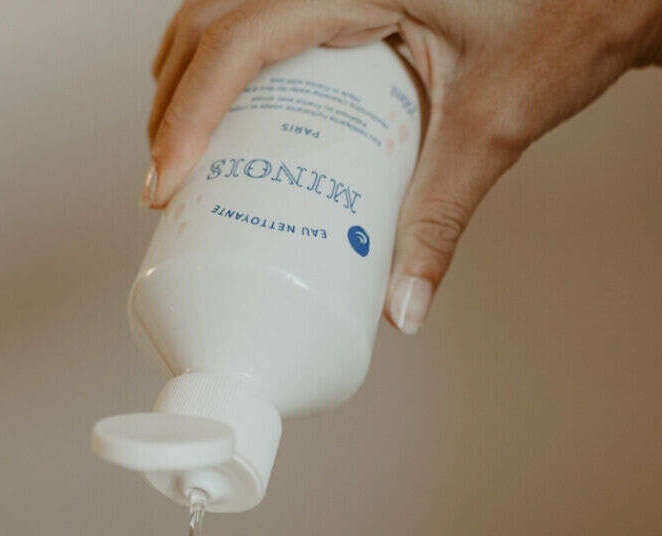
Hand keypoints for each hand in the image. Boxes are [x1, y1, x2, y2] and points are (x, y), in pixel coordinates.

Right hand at [142, 0, 661, 333]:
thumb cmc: (574, 12)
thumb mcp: (494, 123)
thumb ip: (439, 220)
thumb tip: (400, 303)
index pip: (240, 37)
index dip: (189, 111)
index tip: (166, 180)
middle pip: (209, 16)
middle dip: (172, 101)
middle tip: (165, 180)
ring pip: (224, 7)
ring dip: (190, 78)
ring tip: (182, 150)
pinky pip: (260, 15)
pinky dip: (228, 63)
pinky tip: (232, 111)